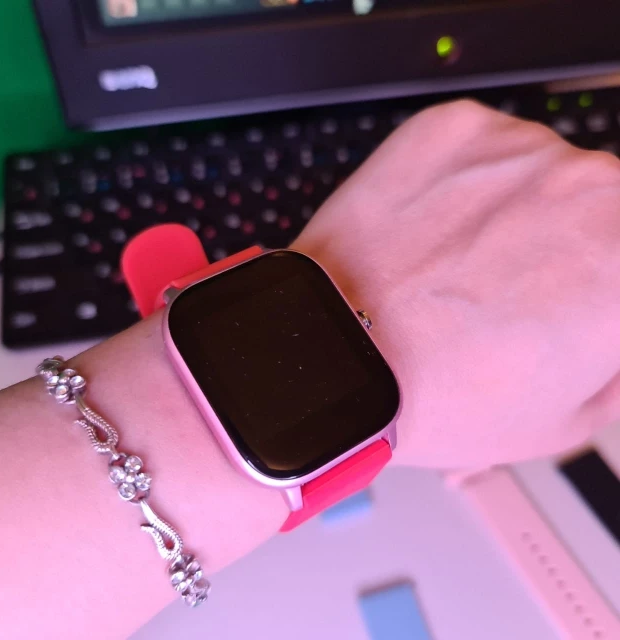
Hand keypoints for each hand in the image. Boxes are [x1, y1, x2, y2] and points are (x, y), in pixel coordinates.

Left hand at [293, 100, 619, 468]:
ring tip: (457, 267)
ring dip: (514, 215)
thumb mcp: (560, 422)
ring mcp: (522, 150)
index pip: (618, 269)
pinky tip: (431, 233)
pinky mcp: (457, 128)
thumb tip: (607, 338)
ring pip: (539, 178)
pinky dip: (463, 185)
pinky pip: (479, 153)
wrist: (339, 354)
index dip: (598, 296)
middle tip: (512, 290)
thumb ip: (611, 372)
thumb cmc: (435, 395)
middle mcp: (593, 192)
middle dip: (564, 252)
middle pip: (597, 213)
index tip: (573, 306)